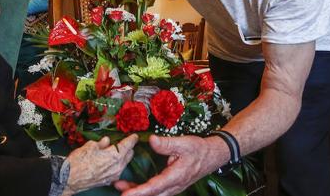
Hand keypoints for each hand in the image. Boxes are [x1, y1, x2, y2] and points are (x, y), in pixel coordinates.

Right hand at [63, 134, 138, 194]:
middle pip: (129, 155)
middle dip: (128, 148)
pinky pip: (117, 171)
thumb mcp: (90, 146)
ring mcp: (114, 176)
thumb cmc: (79, 161)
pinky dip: (116, 165)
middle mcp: (118, 167)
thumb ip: (101, 143)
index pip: (128, 145)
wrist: (69, 178)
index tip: (134, 136)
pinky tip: (108, 162)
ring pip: (123, 164)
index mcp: (115, 155)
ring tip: (114, 152)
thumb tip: (106, 141)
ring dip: (122, 157)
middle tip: (123, 143)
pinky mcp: (108, 181)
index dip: (132, 139)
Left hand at [114, 135, 228, 195]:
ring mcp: (173, 187)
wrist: (212, 156)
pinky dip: (144, 190)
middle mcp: (174, 186)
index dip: (139, 191)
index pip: (155, 187)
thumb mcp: (183, 143)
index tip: (126, 194)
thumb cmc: (198, 149)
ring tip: (120, 186)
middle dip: (134, 192)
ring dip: (138, 192)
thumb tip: (151, 140)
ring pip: (154, 194)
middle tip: (118, 188)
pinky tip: (133, 186)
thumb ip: (166, 143)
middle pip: (152, 194)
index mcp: (176, 176)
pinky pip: (156, 192)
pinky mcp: (172, 186)